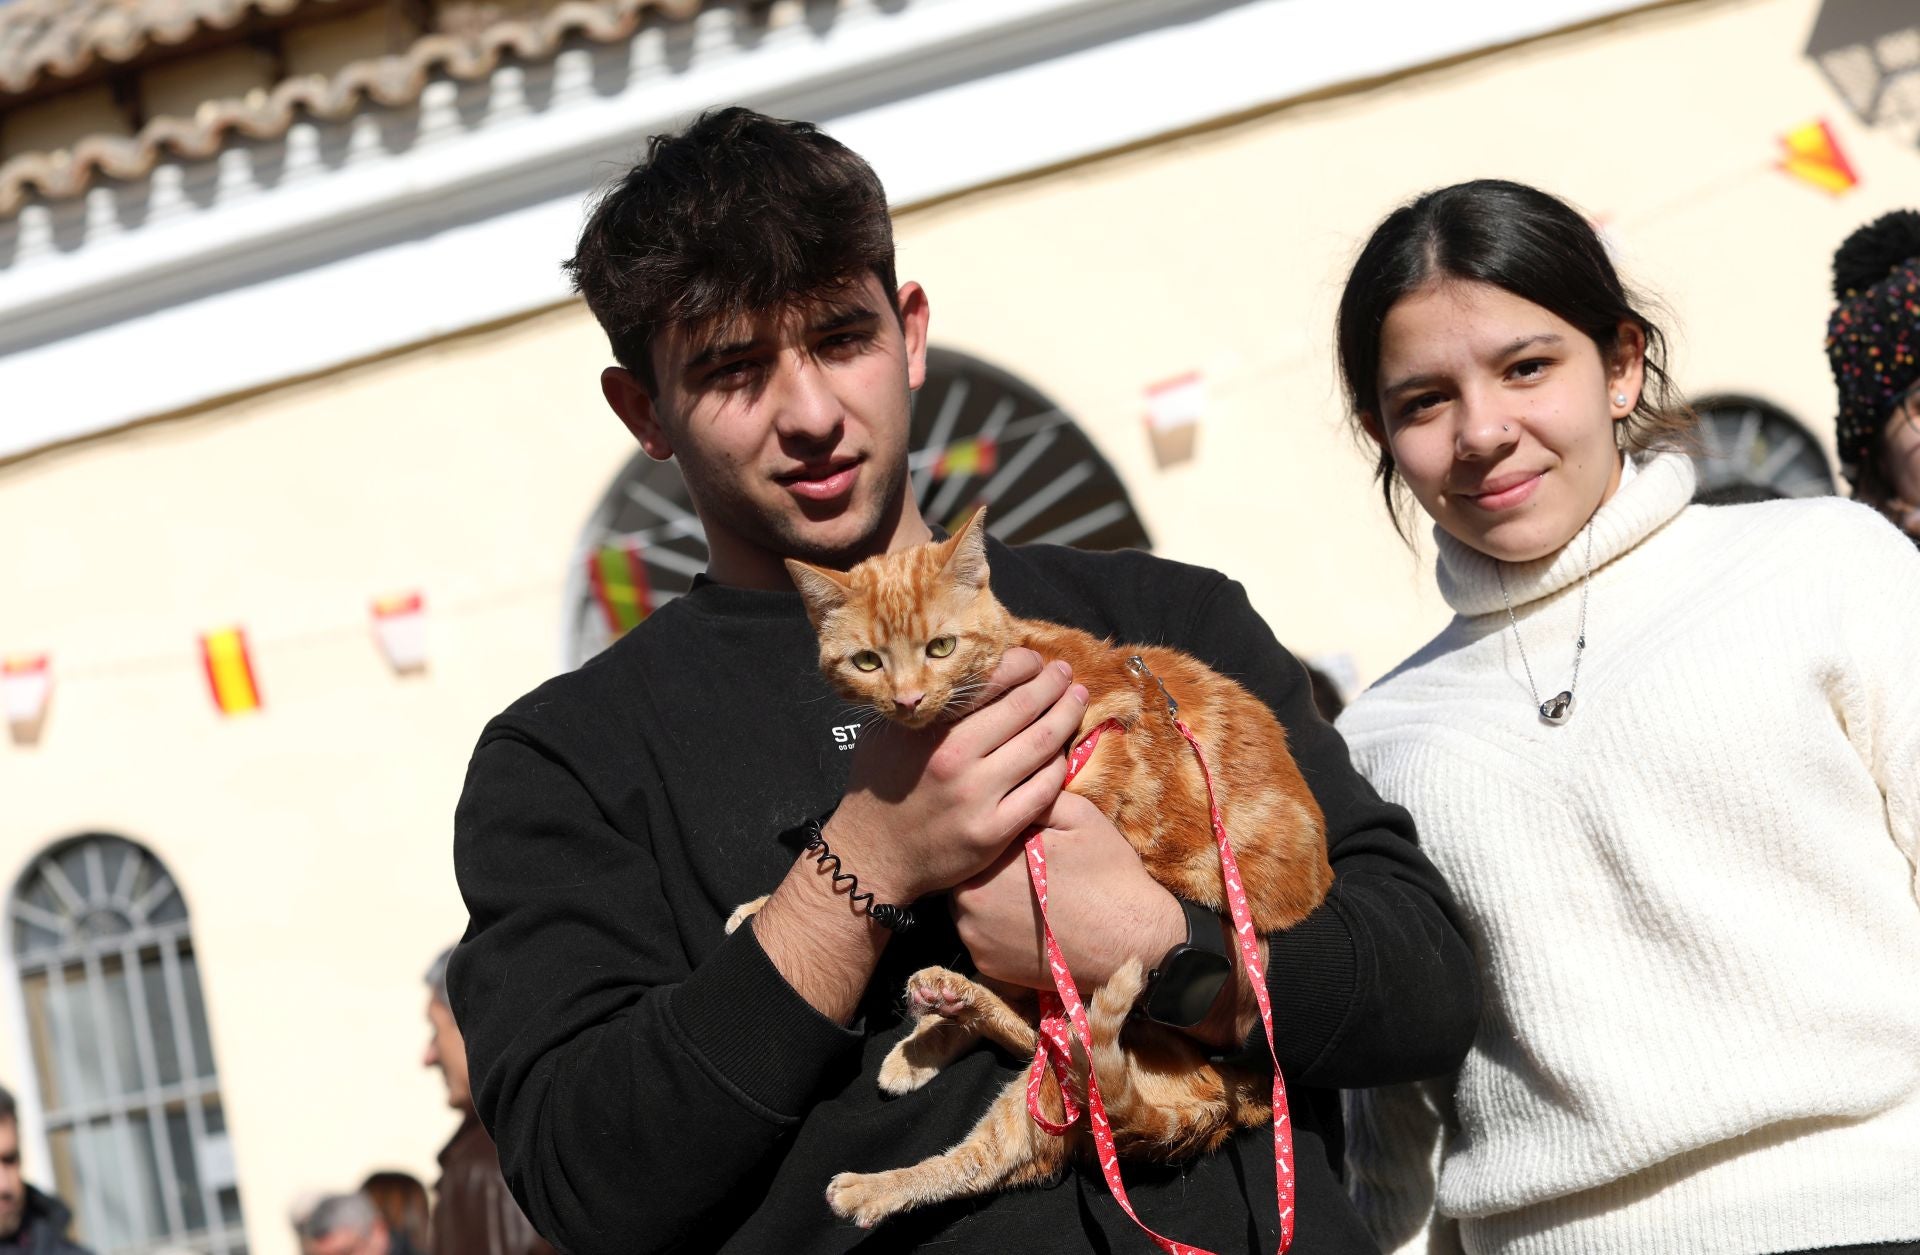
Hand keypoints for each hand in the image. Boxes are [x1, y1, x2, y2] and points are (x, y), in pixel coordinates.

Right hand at [827, 649, 1088, 904]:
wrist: (872, 854)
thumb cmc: (879, 787)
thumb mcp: (884, 730)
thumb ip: (922, 701)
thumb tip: (961, 665)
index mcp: (930, 726)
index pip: (992, 679)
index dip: (1023, 663)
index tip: (1034, 661)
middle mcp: (955, 757)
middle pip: (1025, 707)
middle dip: (1052, 684)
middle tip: (1064, 673)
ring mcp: (977, 796)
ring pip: (1041, 745)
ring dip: (1066, 716)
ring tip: (1076, 700)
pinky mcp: (993, 831)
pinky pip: (1043, 790)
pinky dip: (1058, 765)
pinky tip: (1061, 752)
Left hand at [951, 791, 1184, 990]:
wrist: (1132, 944)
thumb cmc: (1108, 875)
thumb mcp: (1079, 816)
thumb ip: (1036, 795)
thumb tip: (1011, 780)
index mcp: (990, 858)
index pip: (976, 836)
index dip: (998, 837)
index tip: (1021, 842)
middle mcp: (970, 901)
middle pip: (967, 873)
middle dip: (989, 869)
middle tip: (1025, 870)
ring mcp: (974, 938)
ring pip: (967, 907)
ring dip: (987, 900)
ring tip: (1026, 899)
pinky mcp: (985, 966)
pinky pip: (979, 939)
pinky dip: (995, 932)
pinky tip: (1026, 925)